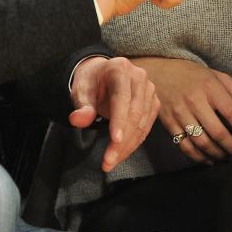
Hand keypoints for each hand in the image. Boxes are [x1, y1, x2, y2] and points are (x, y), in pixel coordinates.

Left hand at [69, 56, 159, 171]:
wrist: (102, 75)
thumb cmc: (91, 83)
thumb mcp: (80, 90)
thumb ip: (81, 106)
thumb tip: (78, 119)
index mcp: (120, 69)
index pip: (122, 98)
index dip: (119, 121)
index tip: (115, 141)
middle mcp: (139, 77)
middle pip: (134, 114)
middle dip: (122, 141)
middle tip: (108, 161)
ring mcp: (149, 90)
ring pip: (142, 124)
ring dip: (128, 146)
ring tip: (111, 162)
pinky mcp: (153, 103)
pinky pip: (146, 127)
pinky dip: (134, 143)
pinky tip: (121, 153)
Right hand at [132, 57, 231, 162]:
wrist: (158, 72)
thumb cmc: (192, 75)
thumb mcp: (215, 75)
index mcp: (209, 87)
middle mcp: (195, 100)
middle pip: (218, 132)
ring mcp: (180, 113)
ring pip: (202, 142)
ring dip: (217, 154)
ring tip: (226, 157)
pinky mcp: (169, 123)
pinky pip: (185, 146)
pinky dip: (198, 157)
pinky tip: (208, 159)